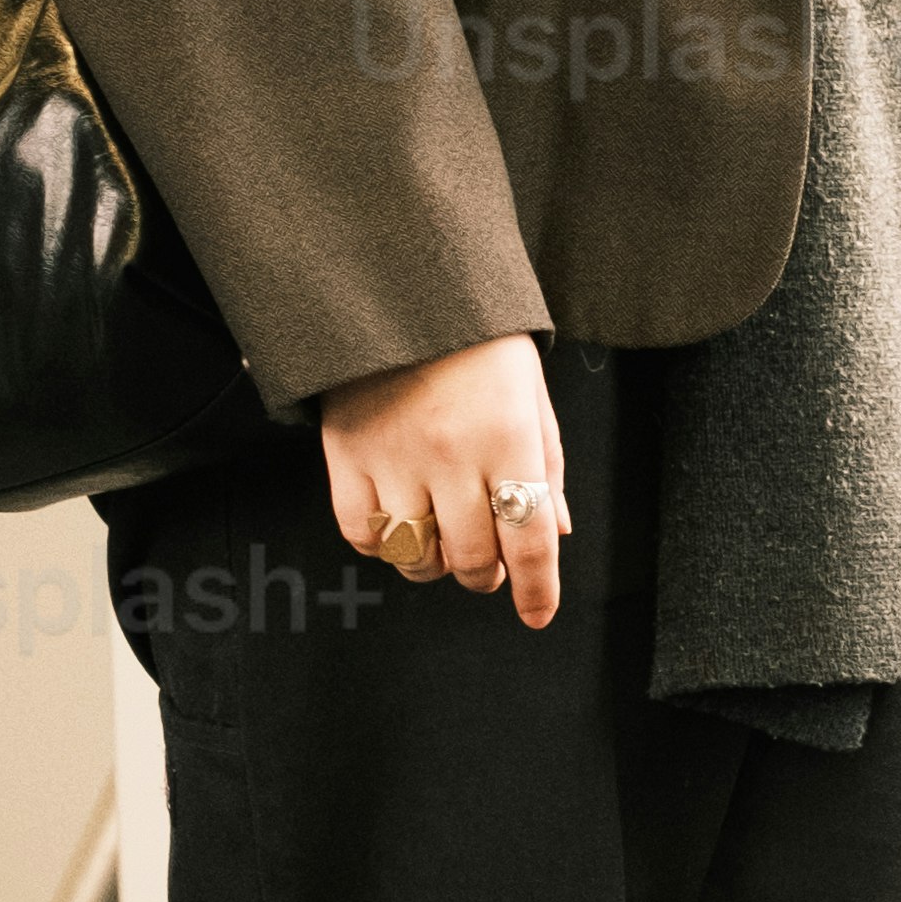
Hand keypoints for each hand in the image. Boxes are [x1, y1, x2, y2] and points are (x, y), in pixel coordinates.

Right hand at [319, 333, 568, 627]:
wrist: (399, 287)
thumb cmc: (478, 341)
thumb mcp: (531, 394)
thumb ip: (545, 466)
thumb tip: (554, 533)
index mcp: (509, 438)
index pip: (529, 539)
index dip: (538, 589)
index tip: (538, 614)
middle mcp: (452, 456)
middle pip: (472, 559)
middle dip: (487, 576)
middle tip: (490, 566)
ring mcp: (394, 458)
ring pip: (416, 556)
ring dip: (437, 565)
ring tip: (445, 540)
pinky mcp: (346, 455)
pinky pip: (363, 533)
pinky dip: (384, 546)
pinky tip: (400, 526)